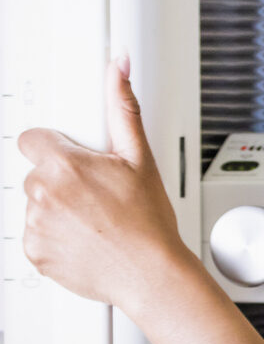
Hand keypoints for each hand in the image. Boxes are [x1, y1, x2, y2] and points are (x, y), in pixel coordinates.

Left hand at [18, 58, 189, 311]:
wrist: (151, 275)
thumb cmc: (149, 222)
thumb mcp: (140, 159)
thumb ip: (123, 108)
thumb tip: (116, 68)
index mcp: (63, 164)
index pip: (32, 140)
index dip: (54, 149)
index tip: (72, 162)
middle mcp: (42, 193)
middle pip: (36, 175)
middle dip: (61, 182)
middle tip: (95, 197)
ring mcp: (35, 224)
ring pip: (36, 206)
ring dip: (57, 210)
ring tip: (93, 221)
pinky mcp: (34, 252)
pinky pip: (35, 236)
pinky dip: (54, 238)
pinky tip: (83, 239)